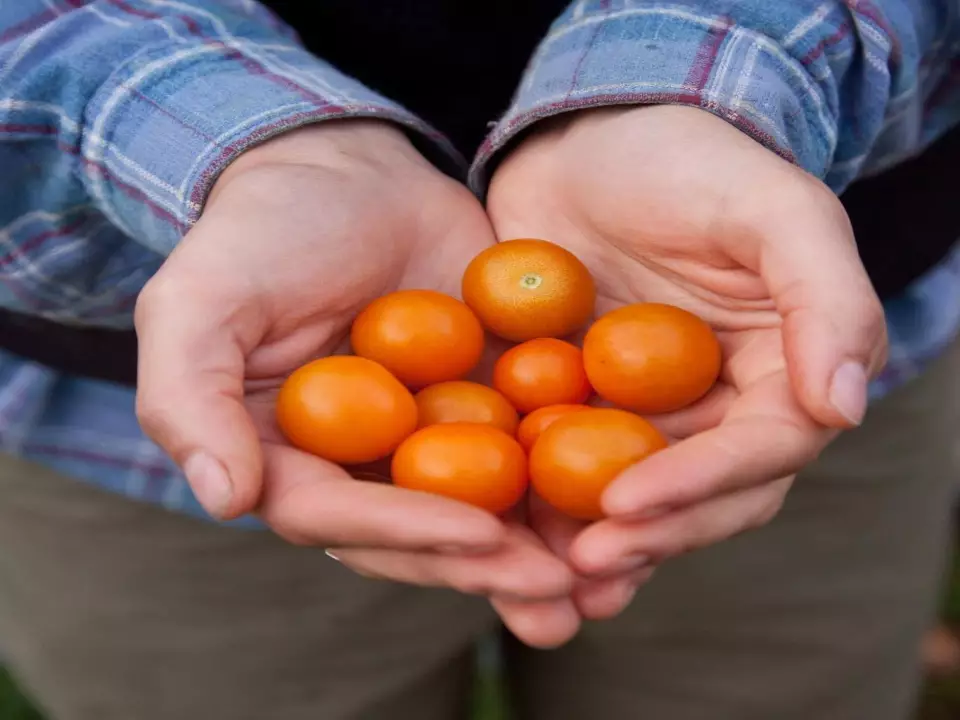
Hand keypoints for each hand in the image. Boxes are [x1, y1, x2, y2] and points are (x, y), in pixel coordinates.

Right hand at [134, 120, 574, 645]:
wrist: (347, 172)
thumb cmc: (260, 234)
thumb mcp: (201, 302)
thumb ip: (192, 397)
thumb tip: (223, 497)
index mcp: (289, 462)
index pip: (342, 517)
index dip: (409, 533)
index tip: (481, 540)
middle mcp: (362, 469)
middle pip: (425, 534)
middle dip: (491, 567)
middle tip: (562, 593)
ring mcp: (430, 441)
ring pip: (488, 510)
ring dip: (546, 551)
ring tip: (608, 582)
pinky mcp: (489, 404)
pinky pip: (532, 449)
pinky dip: (576, 481)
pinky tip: (633, 502)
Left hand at [488, 106, 886, 613]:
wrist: (585, 143)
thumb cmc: (685, 159)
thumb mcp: (770, 208)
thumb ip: (826, 298)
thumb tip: (842, 409)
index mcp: (781, 372)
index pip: (760, 450)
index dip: (703, 485)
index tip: (631, 504)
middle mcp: (720, 410)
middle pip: (701, 497)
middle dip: (648, 536)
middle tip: (583, 562)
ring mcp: (649, 417)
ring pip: (635, 501)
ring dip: (596, 549)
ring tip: (545, 587)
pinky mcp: (581, 412)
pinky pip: (567, 472)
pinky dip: (543, 513)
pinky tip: (503, 543)